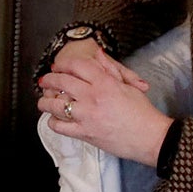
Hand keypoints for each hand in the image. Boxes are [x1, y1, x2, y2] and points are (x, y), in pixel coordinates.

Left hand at [38, 44, 171, 166]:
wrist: (149, 137)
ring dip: (45, 101)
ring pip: (55, 105)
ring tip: (43, 101)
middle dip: (49, 79)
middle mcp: (92, 97)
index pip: (77, 66)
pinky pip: (60, 126)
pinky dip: (53, 122)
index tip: (57, 66)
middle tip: (44, 81)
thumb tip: (97, 53)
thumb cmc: (142, 113)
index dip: (63, 64)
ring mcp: (86, 116)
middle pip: (62, 82)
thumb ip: (110, 69)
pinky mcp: (84, 133)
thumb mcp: (128, 85)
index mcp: (105, 83)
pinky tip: (54, 119)